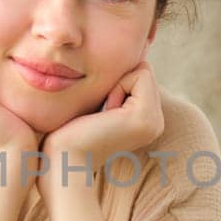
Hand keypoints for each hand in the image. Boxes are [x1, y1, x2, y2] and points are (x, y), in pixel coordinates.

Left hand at [39, 61, 163, 194]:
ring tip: (103, 115)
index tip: (101, 111)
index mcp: (148, 120)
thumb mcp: (99, 104)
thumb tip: (121, 61)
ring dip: (116, 86)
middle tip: (101, 114)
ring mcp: (155, 122)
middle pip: (144, 71)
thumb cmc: (71, 132)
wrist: (64, 160)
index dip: (117, 82)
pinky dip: (117, 87)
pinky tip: (106, 114)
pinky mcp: (146, 117)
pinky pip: (140, 75)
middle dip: (118, 82)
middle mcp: (157, 122)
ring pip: (143, 72)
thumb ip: (115, 87)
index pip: (141, 75)